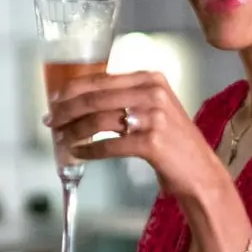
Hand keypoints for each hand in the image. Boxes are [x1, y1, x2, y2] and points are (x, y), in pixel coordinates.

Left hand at [44, 70, 222, 203]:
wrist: (201, 172)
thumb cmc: (174, 143)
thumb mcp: (154, 108)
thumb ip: (125, 98)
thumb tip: (80, 100)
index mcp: (151, 78)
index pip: (100, 79)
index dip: (71, 90)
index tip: (54, 100)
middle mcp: (153, 92)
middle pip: (94, 97)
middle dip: (66, 110)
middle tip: (50, 121)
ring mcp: (154, 117)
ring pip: (98, 120)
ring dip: (73, 130)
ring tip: (61, 139)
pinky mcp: (152, 142)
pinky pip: (109, 144)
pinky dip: (88, 150)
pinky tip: (77, 153)